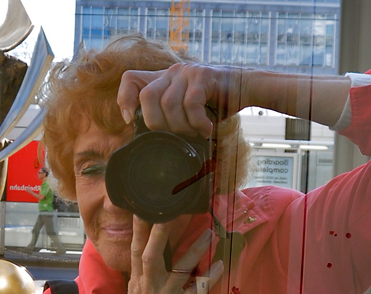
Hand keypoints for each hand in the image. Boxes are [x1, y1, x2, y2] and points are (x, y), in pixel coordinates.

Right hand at [111, 217, 223, 293]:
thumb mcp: (134, 293)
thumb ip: (142, 273)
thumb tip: (148, 253)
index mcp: (137, 279)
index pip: (136, 248)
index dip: (139, 228)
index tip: (143, 206)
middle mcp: (148, 285)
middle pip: (152, 254)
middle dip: (160, 232)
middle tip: (171, 210)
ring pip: (180, 269)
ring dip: (196, 249)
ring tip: (210, 233)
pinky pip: (197, 291)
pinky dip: (209, 278)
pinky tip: (220, 266)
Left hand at [117, 63, 246, 137]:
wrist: (246, 88)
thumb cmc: (215, 105)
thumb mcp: (186, 112)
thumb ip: (169, 119)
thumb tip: (152, 144)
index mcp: (163, 80)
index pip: (130, 80)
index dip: (125, 100)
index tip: (130, 121)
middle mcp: (171, 72)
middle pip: (147, 97)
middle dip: (158, 124)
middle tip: (176, 135)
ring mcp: (187, 72)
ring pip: (168, 103)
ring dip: (182, 127)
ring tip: (194, 133)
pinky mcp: (203, 76)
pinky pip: (191, 104)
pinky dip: (198, 123)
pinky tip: (206, 130)